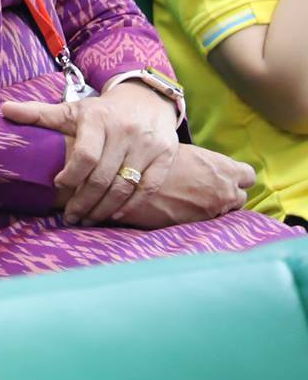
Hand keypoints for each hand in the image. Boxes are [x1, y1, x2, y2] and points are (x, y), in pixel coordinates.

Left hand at [3, 86, 178, 223]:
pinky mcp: (166, 156)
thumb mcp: (71, 109)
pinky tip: (115, 214)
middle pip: (103, 177)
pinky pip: (149, 187)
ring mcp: (148, 145)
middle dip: (84, 201)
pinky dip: (131, 205)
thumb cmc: (101, 111)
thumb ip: (38, 114)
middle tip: (71, 217)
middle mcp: (125, 132)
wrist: (146, 100)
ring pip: (125, 186)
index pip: (85, 155)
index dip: (71, 175)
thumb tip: (3, 110)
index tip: (58, 186)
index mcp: (98, 119)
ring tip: (88, 220)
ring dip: (104, 208)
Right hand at [109, 143, 252, 228]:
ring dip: (213, 207)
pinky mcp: (198, 227)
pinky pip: (207, 223)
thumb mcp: (183, 152)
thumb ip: (203, 162)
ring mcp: (214, 212)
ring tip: (190, 201)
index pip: (248, 175)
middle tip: (204, 189)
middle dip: (226, 194)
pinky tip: (180, 210)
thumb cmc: (154, 161)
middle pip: (239, 197)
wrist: (131, 184)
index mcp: (224, 169)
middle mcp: (225, 192)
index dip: (236, 175)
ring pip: (225, 213)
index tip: (223, 175)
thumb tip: (203, 166)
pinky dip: (197, 218)